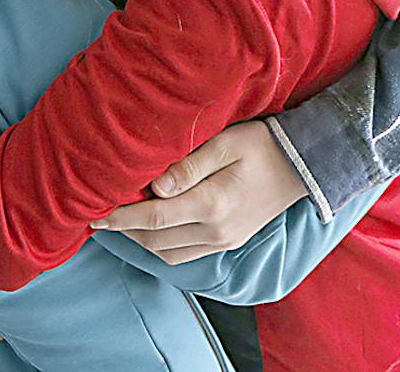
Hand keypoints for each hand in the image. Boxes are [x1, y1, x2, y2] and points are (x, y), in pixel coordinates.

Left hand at [89, 119, 305, 262]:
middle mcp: (216, 232)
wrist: (305, 164)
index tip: (94, 214)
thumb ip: (187, 166)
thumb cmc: (263, 144)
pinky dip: (163, 245)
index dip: (119, 217)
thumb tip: (153, 187)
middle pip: (155, 241)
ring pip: (169, 254)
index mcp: (212, 205)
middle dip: (124, 230)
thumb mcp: (224, 144)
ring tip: (123, 221)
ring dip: (142, 241)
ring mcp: (224, 241)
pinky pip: (186, 254)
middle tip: (101, 215)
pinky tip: (153, 227)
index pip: (153, 217)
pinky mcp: (229, 242)